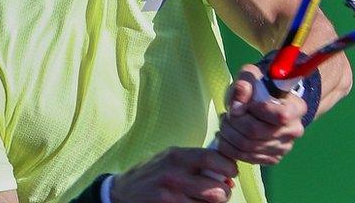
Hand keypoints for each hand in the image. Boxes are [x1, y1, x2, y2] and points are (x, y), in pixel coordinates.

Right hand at [110, 147, 237, 202]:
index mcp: (177, 155)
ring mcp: (170, 196)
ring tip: (208, 198)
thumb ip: (198, 161)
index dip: (228, 167)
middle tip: (223, 191)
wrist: (123, 191)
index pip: (212, 159)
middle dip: (225, 192)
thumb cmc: (154, 172)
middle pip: (216, 190)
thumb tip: (227, 175)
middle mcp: (174, 175)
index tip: (232, 172)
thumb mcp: (172, 158)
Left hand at [214, 64, 306, 165]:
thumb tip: (242, 90)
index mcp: (296, 108)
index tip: (246, 103)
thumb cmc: (260, 89)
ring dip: (228, 134)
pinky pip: (245, 158)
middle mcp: (294, 130)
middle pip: (256, 132)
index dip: (256, 109)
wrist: (266, 105)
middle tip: (227, 114)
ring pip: (247, 146)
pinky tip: (228, 135)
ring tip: (226, 122)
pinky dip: (230, 147)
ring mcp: (284, 148)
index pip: (280, 116)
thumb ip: (246, 80)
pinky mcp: (272, 159)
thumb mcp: (252, 76)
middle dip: (234, 122)